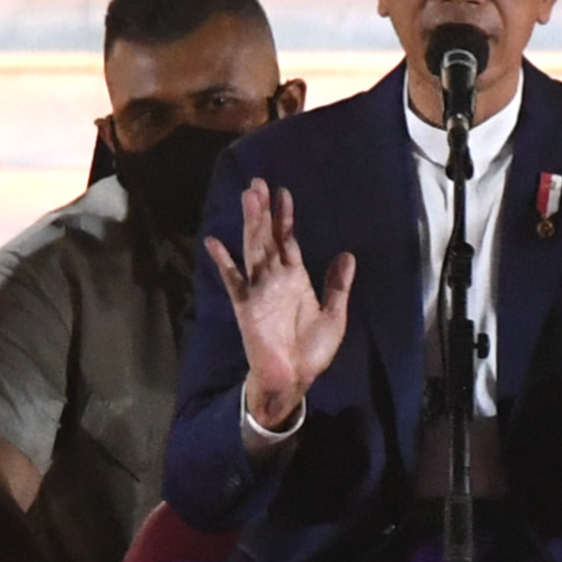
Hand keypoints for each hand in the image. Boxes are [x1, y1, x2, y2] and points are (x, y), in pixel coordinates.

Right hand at [201, 176, 356, 434]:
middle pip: (267, 238)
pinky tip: (214, 243)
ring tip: (248, 197)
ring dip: (251, 224)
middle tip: (259, 182)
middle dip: (263, 211)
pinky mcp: (246, 305)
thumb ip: (337, 286)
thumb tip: (348, 255)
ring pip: (253, 249)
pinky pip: (233, 280)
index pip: (287, 240)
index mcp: (295, 279)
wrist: (294, 378)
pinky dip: (224, 262)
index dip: (285, 217)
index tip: (283, 192)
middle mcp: (275, 279)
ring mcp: (259, 290)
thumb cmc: (312, 352)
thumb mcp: (334, 315)